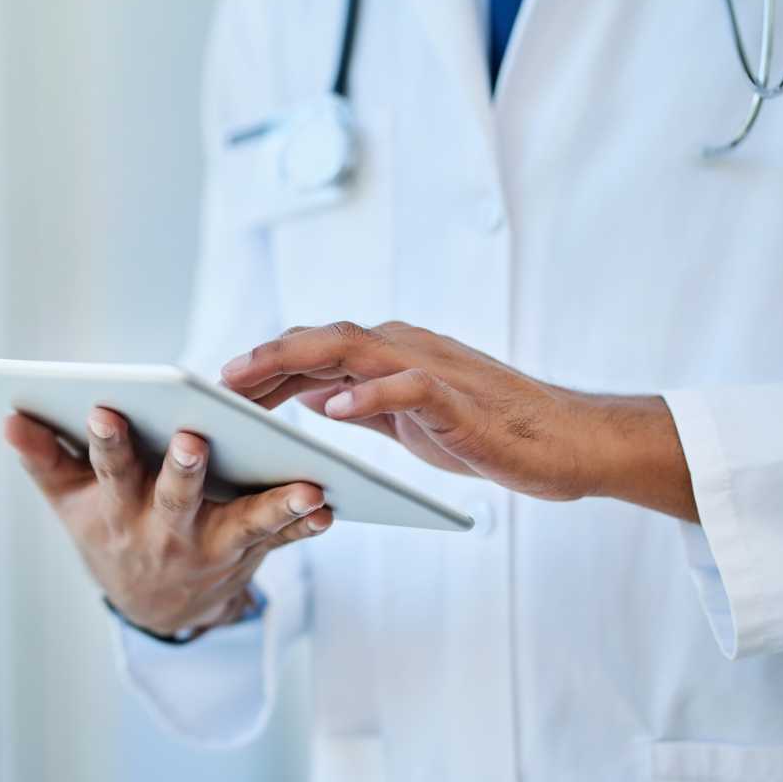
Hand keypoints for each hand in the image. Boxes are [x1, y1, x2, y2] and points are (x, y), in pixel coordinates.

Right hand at [3, 407, 333, 636]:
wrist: (156, 608)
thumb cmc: (110, 532)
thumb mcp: (70, 503)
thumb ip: (42, 457)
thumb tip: (10, 413)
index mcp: (117, 507)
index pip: (108, 469)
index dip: (106, 444)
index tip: (105, 411)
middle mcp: (163, 529)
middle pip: (175, 496)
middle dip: (183, 470)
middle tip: (193, 439)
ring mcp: (209, 546)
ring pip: (244, 523)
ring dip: (274, 507)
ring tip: (305, 488)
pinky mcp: (248, 553)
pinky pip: (281, 539)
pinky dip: (305, 526)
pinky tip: (328, 508)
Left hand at [220, 321, 698, 521]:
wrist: (564, 442)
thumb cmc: (488, 431)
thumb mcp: (407, 420)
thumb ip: (361, 403)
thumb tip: (308, 395)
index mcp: (391, 355)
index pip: (316, 351)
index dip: (266, 365)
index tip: (221, 386)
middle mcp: (405, 349)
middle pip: (323, 339)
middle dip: (266, 357)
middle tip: (219, 380)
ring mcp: (432, 369)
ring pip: (354, 349)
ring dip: (297, 362)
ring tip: (252, 383)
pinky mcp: (459, 399)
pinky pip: (407, 388)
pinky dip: (367, 394)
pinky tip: (332, 409)